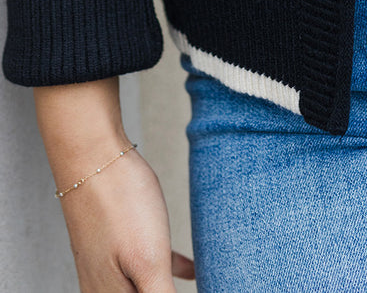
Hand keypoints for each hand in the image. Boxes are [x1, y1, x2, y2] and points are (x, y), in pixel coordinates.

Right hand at [35, 79, 194, 291]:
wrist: (93, 155)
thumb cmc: (119, 205)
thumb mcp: (148, 260)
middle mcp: (103, 288)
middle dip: (170, 292)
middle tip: (206, 282)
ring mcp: (108, 265)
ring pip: (145, 288)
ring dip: (169, 288)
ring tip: (203, 282)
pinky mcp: (116, 244)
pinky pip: (146, 269)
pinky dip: (169, 272)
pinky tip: (191, 270)